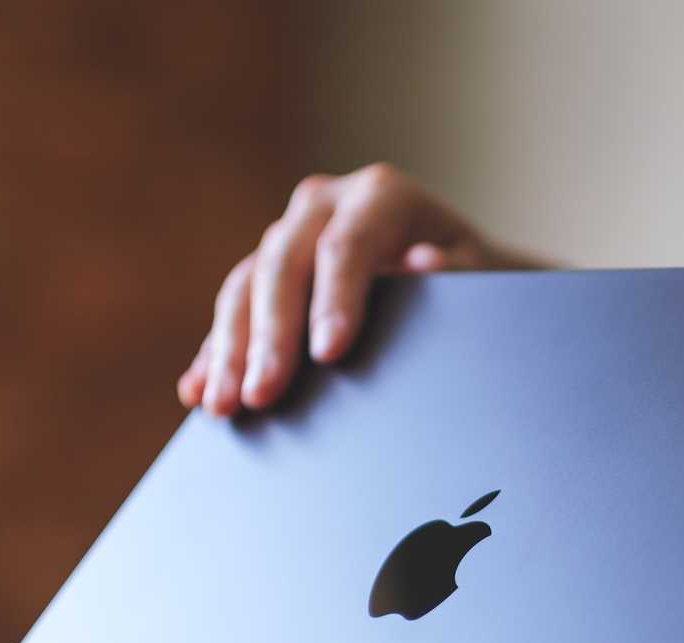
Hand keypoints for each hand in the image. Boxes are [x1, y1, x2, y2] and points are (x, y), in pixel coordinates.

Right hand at [179, 163, 541, 415]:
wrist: (459, 268)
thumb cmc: (475, 275)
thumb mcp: (483, 273)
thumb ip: (459, 272)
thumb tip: (424, 266)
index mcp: (380, 196)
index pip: (345, 245)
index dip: (334, 300)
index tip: (329, 354)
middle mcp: (325, 204)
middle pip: (283, 266)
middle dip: (270, 337)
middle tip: (263, 396)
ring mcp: (289, 235)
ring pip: (245, 286)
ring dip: (229, 350)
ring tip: (224, 407)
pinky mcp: (267, 270)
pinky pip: (232, 310)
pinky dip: (215, 353)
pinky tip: (200, 392)